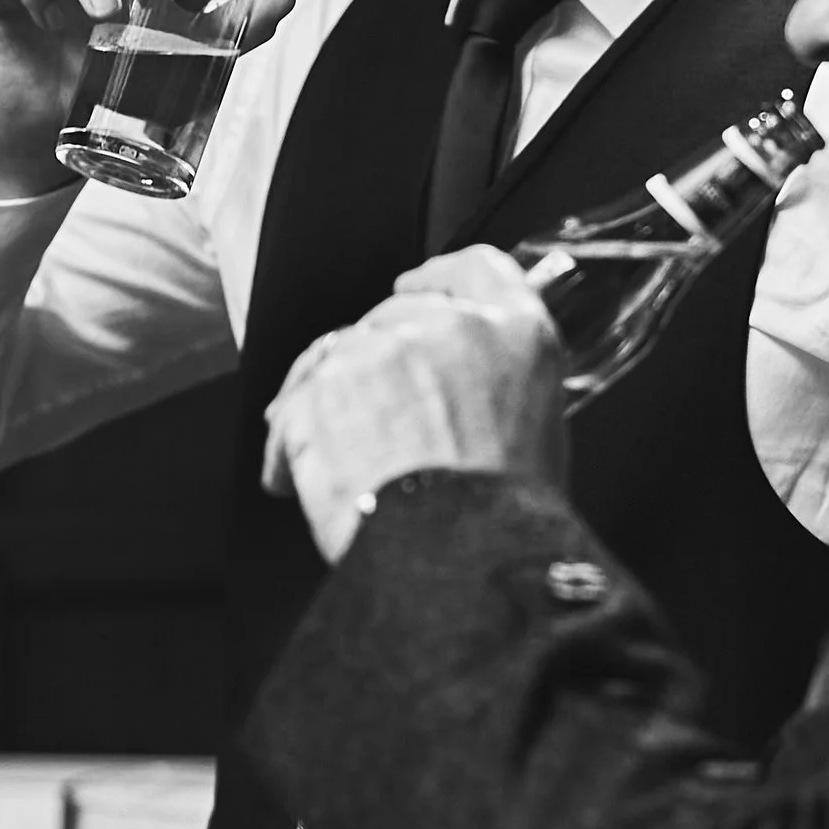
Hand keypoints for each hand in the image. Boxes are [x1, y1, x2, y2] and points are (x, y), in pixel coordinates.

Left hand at [263, 246, 563, 561]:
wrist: (457, 558)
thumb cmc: (502, 518)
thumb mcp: (539, 434)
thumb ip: (500, 388)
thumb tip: (459, 394)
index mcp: (516, 334)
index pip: (478, 271)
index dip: (441, 278)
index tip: (414, 286)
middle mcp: (448, 327)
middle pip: (394, 315)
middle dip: (378, 360)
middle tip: (375, 418)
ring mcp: (379, 352)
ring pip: (335, 357)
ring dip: (327, 401)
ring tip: (330, 461)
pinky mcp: (322, 389)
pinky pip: (292, 409)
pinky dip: (289, 447)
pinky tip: (295, 481)